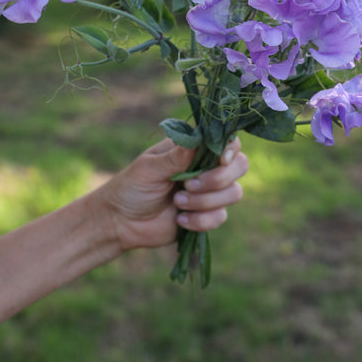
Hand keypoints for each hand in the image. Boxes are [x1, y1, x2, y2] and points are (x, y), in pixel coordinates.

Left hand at [97, 137, 248, 252]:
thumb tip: (200, 140)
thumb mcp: (150, 168)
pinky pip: (220, 217)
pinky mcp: (206, 216)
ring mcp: (209, 192)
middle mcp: (206, 167)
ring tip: (177, 202)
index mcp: (193, 149)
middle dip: (218, 178)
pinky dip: (200, 220)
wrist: (121, 222)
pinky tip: (179, 220)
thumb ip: (176, 157)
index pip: (226, 141)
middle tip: (188, 185)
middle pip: (240, 165)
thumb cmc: (131, 187)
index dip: (230, 149)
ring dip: (205, 201)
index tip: (221, 160)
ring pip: (234, 193)